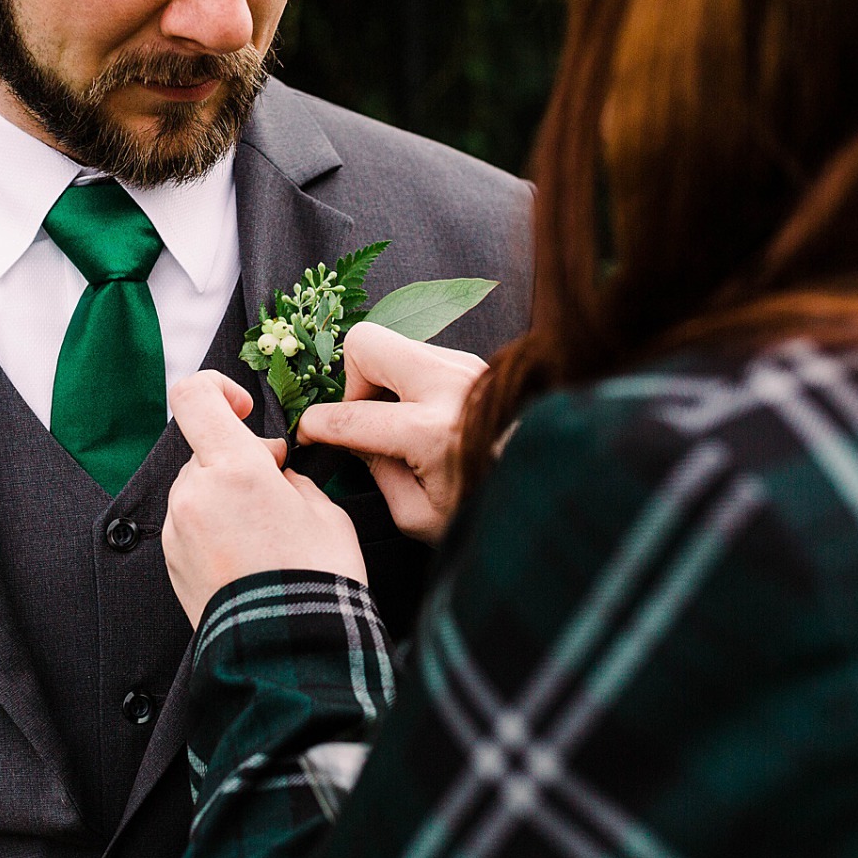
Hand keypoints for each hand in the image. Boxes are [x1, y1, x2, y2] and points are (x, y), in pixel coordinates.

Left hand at [164, 371, 367, 626]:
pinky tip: (249, 555)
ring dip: (226, 494)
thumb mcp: (323, 510)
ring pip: (198, 488)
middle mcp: (193, 493)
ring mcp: (176, 530)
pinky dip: (214, 526)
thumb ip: (289, 475)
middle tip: (279, 486)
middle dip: (239, 459)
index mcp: (233, 468)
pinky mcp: (171, 561)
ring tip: (267, 531)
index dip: (218, 389)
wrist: (288, 650)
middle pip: (204, 449)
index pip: (194, 396)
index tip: (244, 409)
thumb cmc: (316, 577)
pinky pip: (190, 524)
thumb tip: (274, 471)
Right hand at [295, 322, 485, 543]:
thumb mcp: (419, 514)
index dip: (317, 425)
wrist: (548, 483)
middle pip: (366, 343)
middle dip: (351, 379)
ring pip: (394, 344)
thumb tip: (350, 441)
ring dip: (382, 379)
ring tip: (397, 420)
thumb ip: (376, 473)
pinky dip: (407, 379)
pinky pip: (420, 355)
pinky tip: (422, 414)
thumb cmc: (487, 507)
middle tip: (364, 417)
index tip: (309, 433)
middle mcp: (448, 385)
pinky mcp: (474, 362)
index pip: (351, 416)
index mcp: (431, 431)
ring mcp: (464, 365)